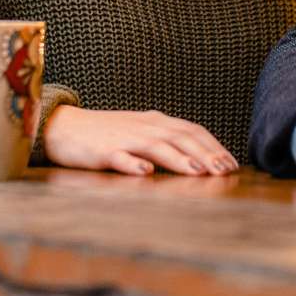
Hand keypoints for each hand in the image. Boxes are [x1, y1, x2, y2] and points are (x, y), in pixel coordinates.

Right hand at [42, 106, 237, 175]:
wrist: (63, 126)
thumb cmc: (106, 133)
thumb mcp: (141, 133)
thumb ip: (166, 142)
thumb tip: (198, 158)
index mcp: (156, 122)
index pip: (192, 131)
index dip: (214, 146)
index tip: (232, 163)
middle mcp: (145, 127)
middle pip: (181, 137)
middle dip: (205, 154)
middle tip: (225, 171)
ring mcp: (124, 138)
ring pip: (156, 147)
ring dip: (179, 159)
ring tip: (198, 172)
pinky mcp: (102, 151)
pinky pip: (120, 157)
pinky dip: (134, 164)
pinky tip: (146, 173)